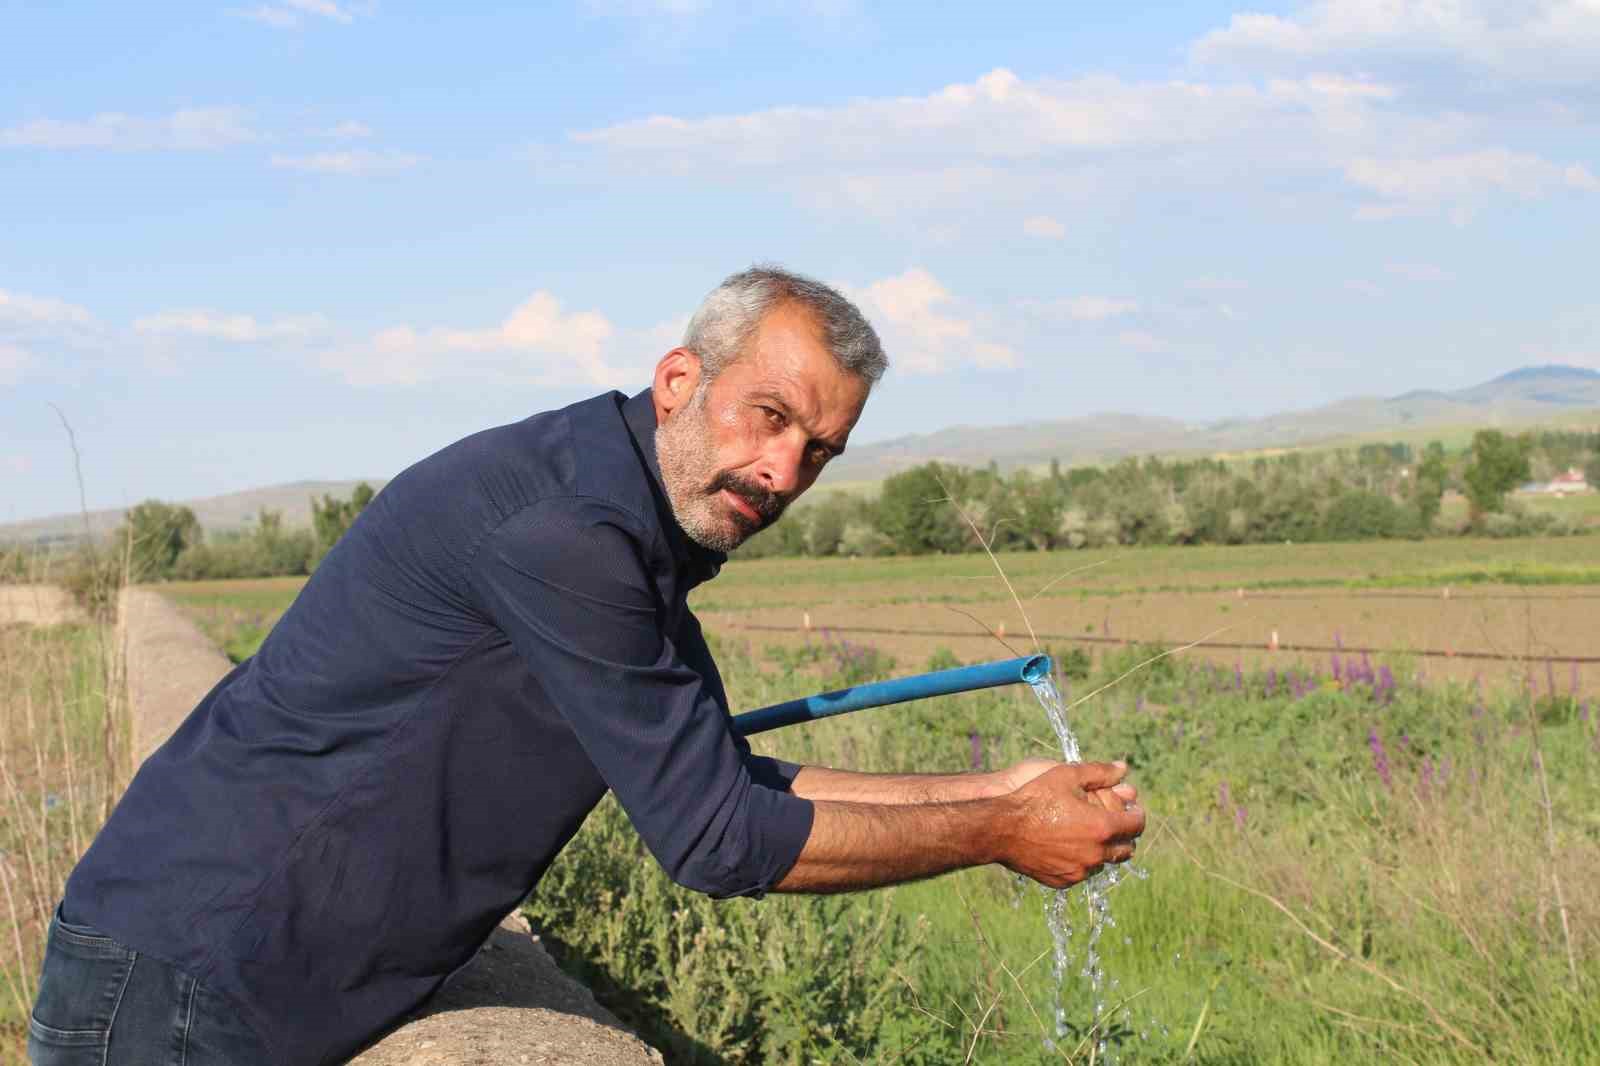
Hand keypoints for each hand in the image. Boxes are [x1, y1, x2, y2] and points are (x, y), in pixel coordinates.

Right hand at [994, 762, 1145, 888]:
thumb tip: (1122, 768)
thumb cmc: (1033, 798)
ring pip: (1104, 862)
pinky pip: (1082, 872)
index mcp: (1102, 827)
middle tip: (1113, 821)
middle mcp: (1096, 854)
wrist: (1001, 829)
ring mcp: (1080, 871)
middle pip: (1126, 849)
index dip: (1136, 814)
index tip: (1130, 808)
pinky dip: (1081, 860)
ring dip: (1102, 848)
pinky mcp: (1064, 881)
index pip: (1136, 825)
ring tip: (1087, 832)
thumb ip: (1099, 772)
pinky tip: (1068, 845)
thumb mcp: (1066, 776)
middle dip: (1124, 834)